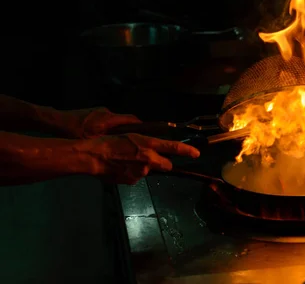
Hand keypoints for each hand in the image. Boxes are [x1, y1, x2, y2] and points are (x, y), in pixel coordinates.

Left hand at [59, 107, 141, 138]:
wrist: (57, 121)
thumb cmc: (74, 132)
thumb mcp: (92, 141)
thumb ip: (109, 142)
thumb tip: (122, 148)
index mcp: (109, 119)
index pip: (132, 120)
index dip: (141, 126)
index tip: (146, 134)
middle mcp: (106, 112)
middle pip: (124, 119)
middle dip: (129, 129)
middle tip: (131, 141)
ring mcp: (99, 111)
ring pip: (114, 120)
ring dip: (116, 129)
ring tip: (115, 141)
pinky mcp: (92, 112)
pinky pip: (105, 119)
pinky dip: (107, 127)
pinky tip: (101, 136)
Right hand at [81, 133, 199, 184]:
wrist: (94, 156)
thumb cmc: (110, 141)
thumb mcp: (131, 136)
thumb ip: (145, 144)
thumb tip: (151, 146)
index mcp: (148, 144)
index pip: (173, 147)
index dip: (187, 151)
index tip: (197, 154)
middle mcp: (149, 159)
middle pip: (166, 165)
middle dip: (162, 163)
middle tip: (149, 158)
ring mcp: (141, 172)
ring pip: (149, 171)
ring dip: (142, 167)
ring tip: (126, 161)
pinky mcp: (133, 181)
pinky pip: (137, 177)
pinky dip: (132, 174)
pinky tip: (121, 168)